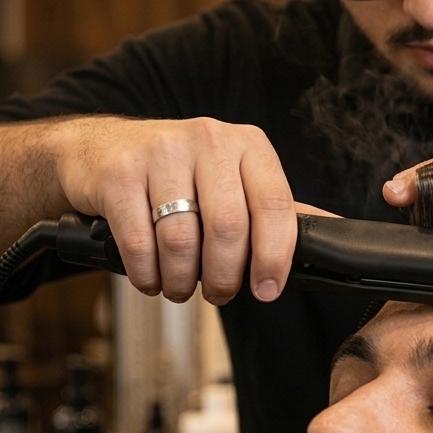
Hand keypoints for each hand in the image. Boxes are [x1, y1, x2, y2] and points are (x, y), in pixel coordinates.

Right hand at [51, 115, 328, 303]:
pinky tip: (151, 277)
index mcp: (247, 144)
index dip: (274, 256)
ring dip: (182, 281)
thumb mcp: (233, 178)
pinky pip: (139, 243)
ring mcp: (160, 152)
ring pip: (182, 240)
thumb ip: (276, 208)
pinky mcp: (119, 173)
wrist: (98, 150)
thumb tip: (334, 232)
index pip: (275, 204)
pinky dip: (147, 275)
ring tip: (180, 286)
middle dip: (224, 276)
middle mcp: (208, 139)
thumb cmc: (178, 173)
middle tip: (218, 293)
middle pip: (228, 227)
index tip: (267, 289)